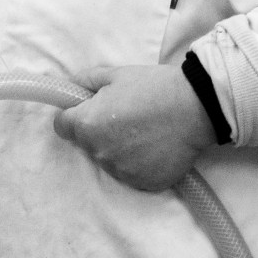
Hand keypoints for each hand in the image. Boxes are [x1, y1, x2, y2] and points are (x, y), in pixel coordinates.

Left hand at [53, 64, 217, 191]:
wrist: (195, 108)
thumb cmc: (153, 87)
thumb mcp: (114, 74)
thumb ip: (85, 81)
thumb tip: (71, 88)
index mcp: (87, 125)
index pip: (62, 126)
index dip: (73, 115)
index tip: (89, 109)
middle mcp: (100, 153)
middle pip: (86, 143)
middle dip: (98, 130)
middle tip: (124, 115)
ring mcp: (122, 171)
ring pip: (109, 159)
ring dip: (118, 148)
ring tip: (143, 131)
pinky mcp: (144, 183)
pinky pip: (132, 172)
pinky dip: (138, 162)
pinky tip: (154, 146)